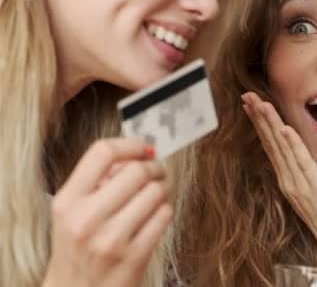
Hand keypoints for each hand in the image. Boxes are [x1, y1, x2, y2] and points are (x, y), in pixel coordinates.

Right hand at [43, 138, 172, 286]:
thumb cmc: (78, 248)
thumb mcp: (72, 212)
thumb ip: (95, 181)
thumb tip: (135, 153)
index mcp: (67, 202)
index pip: (102, 153)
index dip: (130, 145)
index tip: (143, 147)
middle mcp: (86, 219)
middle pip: (136, 170)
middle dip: (155, 167)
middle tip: (158, 171)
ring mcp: (111, 239)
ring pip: (155, 192)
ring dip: (163, 189)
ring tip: (156, 195)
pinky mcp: (134, 256)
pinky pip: (164, 215)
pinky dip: (165, 210)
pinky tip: (155, 215)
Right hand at [242, 92, 316, 285]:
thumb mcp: (313, 190)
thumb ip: (303, 173)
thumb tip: (297, 155)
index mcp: (288, 179)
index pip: (270, 146)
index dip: (260, 124)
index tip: (250, 104)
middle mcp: (289, 180)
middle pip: (270, 143)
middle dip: (259, 118)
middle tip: (246, 95)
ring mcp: (300, 184)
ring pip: (282, 148)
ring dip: (270, 124)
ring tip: (259, 103)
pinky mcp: (316, 187)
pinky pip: (302, 162)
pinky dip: (293, 144)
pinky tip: (284, 129)